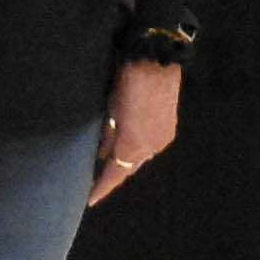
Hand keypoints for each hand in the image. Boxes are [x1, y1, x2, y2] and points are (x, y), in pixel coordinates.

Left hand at [91, 57, 183, 203]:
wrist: (158, 59)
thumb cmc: (128, 81)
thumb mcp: (110, 108)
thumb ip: (107, 136)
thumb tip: (101, 155)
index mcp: (133, 145)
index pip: (114, 174)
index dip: (101, 188)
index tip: (89, 200)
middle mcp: (152, 148)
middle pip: (128, 167)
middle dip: (113, 174)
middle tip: (96, 181)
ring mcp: (163, 138)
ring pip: (140, 156)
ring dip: (126, 160)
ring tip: (110, 164)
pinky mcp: (169, 128)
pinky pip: (150, 146)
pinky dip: (137, 149)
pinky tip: (128, 146)